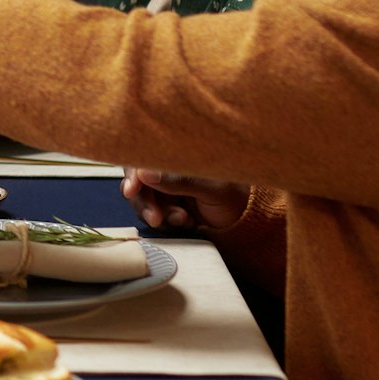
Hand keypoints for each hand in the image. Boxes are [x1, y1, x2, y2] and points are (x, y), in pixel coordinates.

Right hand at [119, 169, 249, 233]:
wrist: (247, 222)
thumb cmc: (234, 195)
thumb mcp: (210, 187)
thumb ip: (178, 179)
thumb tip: (144, 172)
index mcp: (175, 155)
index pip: (142, 159)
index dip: (132, 173)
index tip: (131, 190)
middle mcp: (166, 170)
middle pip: (136, 183)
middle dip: (144, 202)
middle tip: (157, 218)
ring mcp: (165, 190)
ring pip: (142, 202)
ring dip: (158, 214)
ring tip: (183, 220)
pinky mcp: (167, 208)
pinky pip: (154, 216)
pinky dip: (167, 223)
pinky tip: (187, 223)